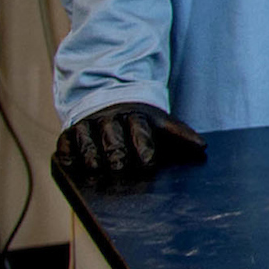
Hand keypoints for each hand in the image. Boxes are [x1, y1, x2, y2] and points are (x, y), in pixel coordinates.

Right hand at [53, 103, 206, 185]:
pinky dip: (67, 153)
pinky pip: (65, 142)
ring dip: (91, 155)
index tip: (147, 163)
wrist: (109, 99)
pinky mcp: (69, 132)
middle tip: (120, 169)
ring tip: (95, 169)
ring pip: (88, 140)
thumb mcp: (160, 123)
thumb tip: (202, 147)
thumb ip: (180, 135)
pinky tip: (69, 164)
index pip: (140, 131)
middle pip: (113, 138)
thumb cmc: (139, 121)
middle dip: (117, 154)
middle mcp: (110, 119)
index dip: (144, 147)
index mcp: (136, 116)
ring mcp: (88, 124)